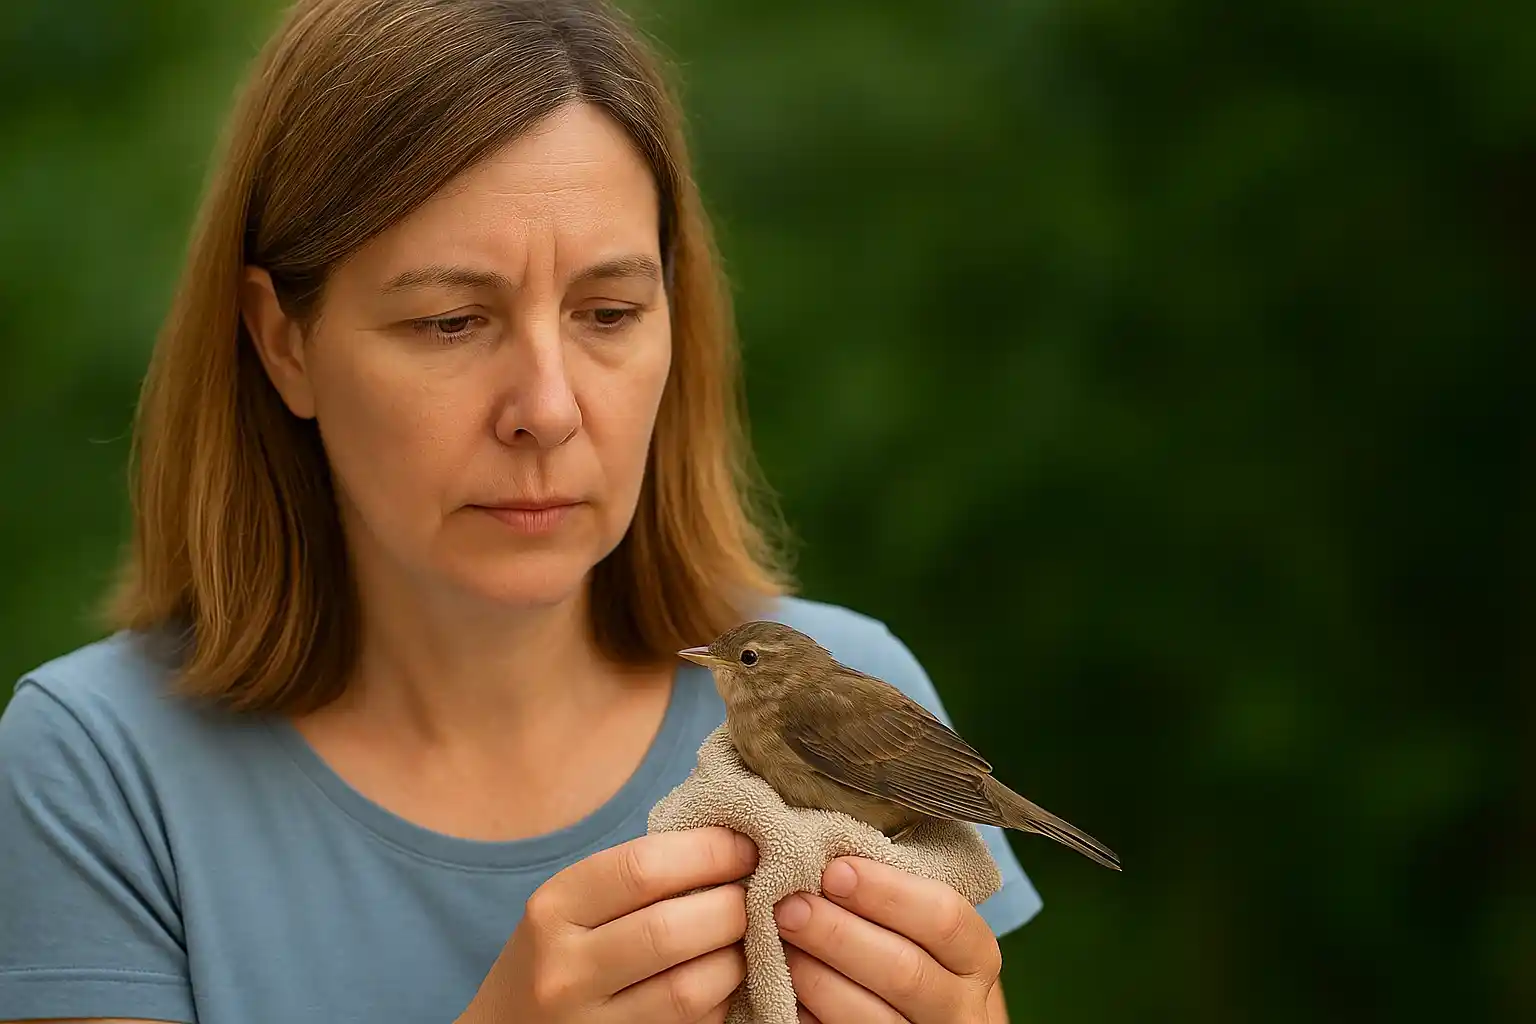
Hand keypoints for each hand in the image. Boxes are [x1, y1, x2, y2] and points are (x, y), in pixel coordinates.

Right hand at [462, 826, 757, 1022]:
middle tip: (757, 891)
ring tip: (748, 934)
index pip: (643, 867)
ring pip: (692, 987)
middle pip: (673, 929)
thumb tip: (731, 838)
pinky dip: (724, 995)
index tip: (747, 845)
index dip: (710, 851)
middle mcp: (565, 969)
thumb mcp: (572, 904)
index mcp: (554, 908)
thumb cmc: (556, 952)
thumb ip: (637, 874)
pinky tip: (727, 974)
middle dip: (733, 904)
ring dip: (738, 956)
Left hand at [773, 857, 1000, 1023]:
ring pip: (870, 1017)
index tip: (835, 870)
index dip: (886, 892)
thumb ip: (892, 896)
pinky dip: (808, 1015)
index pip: (944, 917)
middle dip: (838, 934)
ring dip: (816, 977)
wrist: (920, 1020)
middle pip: (904, 970)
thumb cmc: (909, 952)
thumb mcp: (920, 926)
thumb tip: (830, 853)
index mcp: (975, 956)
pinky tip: (785, 986)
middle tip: (789, 906)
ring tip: (779, 944)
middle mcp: (960, 1007)